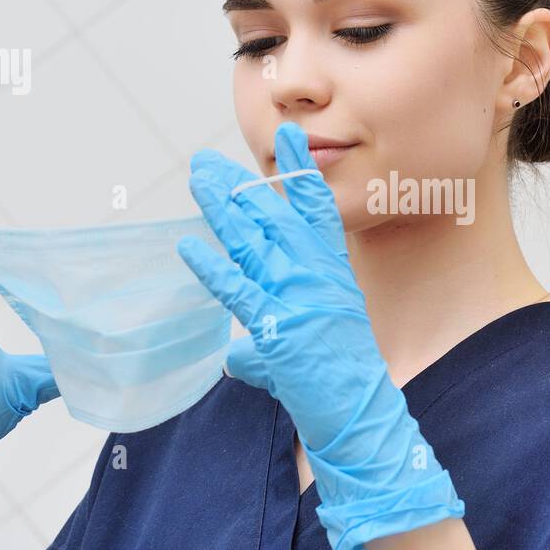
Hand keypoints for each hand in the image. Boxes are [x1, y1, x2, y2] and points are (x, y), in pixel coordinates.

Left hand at [177, 123, 463, 549]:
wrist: (360, 414)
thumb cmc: (340, 384)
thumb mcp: (309, 349)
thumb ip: (266, 345)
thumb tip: (234, 356)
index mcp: (332, 272)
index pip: (316, 210)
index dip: (300, 171)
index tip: (289, 135)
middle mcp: (317, 276)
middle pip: (273, 218)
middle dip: (236, 187)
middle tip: (204, 161)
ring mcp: (298, 299)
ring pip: (253, 242)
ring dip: (222, 209)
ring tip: (197, 180)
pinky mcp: (279, 327)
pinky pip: (239, 292)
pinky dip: (212, 268)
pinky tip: (189, 247)